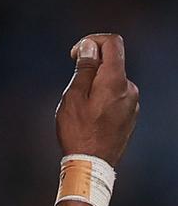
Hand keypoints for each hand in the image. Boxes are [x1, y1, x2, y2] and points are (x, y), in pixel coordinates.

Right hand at [55, 33, 138, 166]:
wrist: (92, 164)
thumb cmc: (78, 132)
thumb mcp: (73, 97)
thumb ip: (84, 69)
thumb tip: (89, 47)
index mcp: (115, 80)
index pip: (113, 43)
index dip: (92, 41)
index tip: (75, 54)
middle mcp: (129, 88)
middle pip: (112, 63)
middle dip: (91, 66)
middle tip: (72, 86)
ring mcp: (132, 103)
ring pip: (113, 81)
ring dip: (96, 84)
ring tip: (79, 106)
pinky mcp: (130, 116)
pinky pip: (116, 97)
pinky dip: (102, 97)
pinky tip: (89, 116)